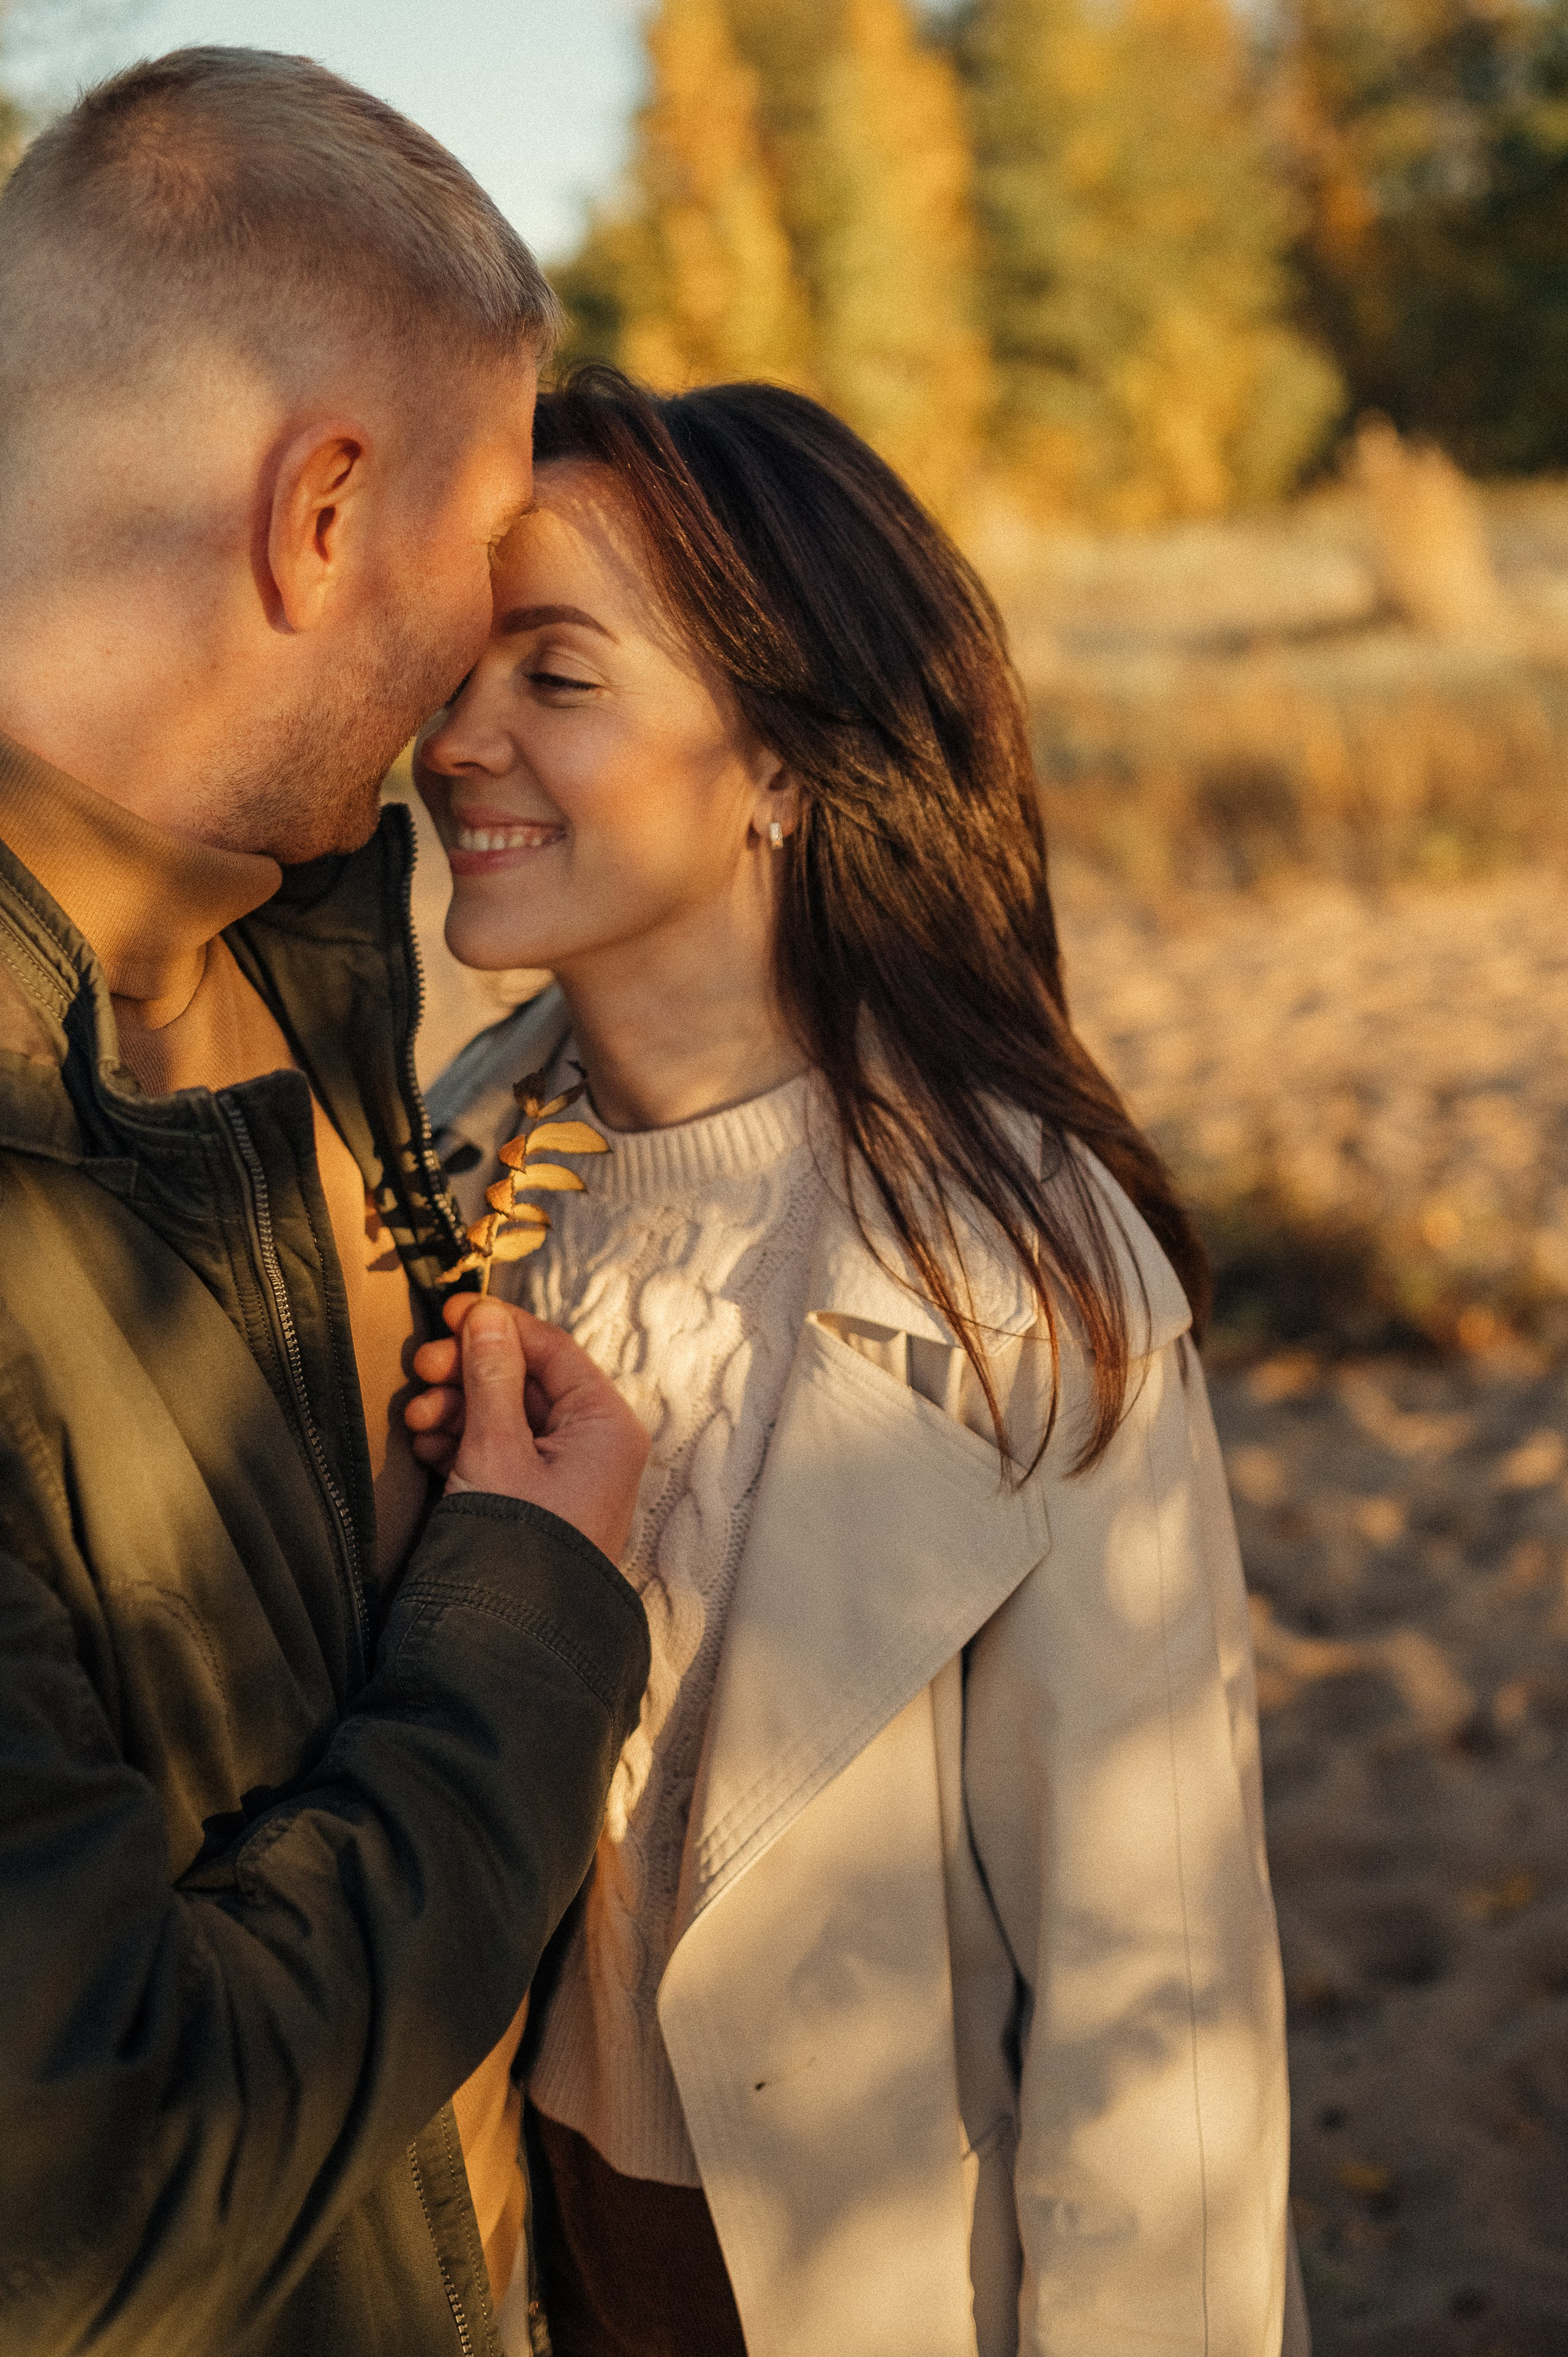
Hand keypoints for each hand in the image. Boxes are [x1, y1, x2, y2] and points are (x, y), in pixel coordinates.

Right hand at [407, 1297, 647, 1563]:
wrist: (504, 1638)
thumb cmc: (514, 1543)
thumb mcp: (495, 1447)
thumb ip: (490, 1376)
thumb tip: (485, 1317)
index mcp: (605, 1425)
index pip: (552, 1350)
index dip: (498, 1326)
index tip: (447, 1313)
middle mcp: (594, 1446)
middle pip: (526, 1381)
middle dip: (467, 1373)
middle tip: (420, 1372)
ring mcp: (564, 1477)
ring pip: (505, 1417)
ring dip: (457, 1408)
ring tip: (417, 1421)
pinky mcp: (533, 1503)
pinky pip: (497, 1453)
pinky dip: (460, 1443)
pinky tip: (426, 1447)